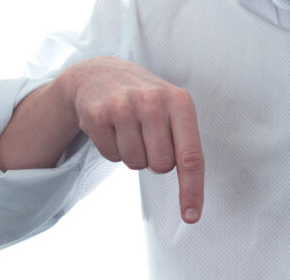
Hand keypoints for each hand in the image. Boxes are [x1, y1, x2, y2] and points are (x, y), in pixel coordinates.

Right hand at [57, 57, 204, 222]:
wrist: (99, 73)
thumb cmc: (144, 97)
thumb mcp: (172, 107)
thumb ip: (184, 141)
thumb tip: (191, 191)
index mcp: (179, 101)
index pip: (191, 156)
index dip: (192, 189)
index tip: (191, 216)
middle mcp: (153, 101)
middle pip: (161, 165)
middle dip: (155, 160)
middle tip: (147, 136)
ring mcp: (123, 106)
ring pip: (135, 163)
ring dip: (132, 154)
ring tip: (128, 127)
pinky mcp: (97, 115)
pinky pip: (111, 157)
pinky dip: (112, 149)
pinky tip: (111, 126)